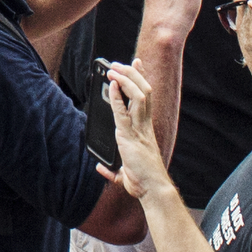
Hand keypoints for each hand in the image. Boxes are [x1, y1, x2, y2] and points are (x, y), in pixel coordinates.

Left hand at [102, 61, 174, 202]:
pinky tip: (110, 87)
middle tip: (119, 63)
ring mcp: (138, 129)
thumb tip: (101, 168)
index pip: (145, 96)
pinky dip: (116, 97)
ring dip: (125, 80)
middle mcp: (144, 124)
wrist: (151, 188)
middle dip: (132, 73)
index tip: (136, 62)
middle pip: (144, 90)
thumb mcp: (124, 172)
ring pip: (138, 95)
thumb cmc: (142, 180)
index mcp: (145, 127)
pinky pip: (123, 111)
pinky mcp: (129, 135)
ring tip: (113, 70)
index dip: (141, 77)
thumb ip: (112, 168)